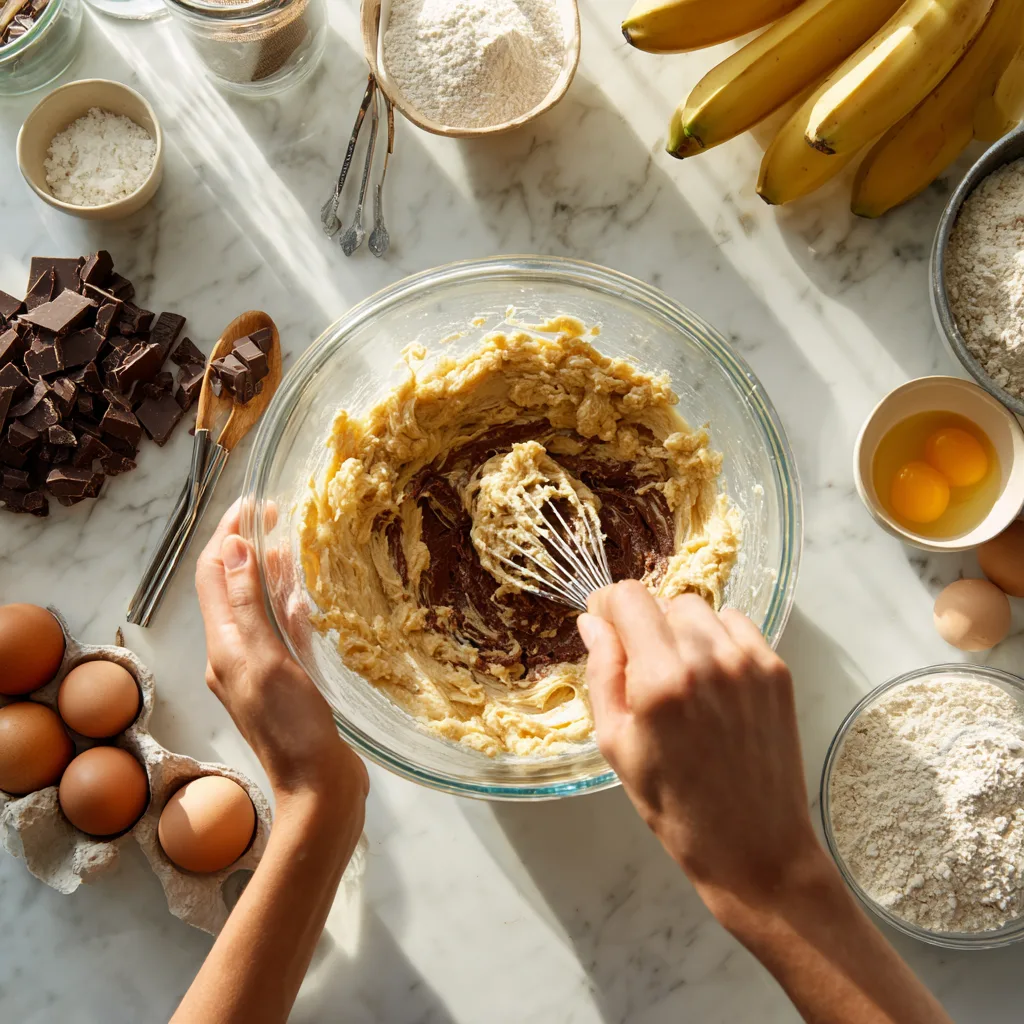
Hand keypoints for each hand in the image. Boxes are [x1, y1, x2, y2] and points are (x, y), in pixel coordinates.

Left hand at [195, 500, 368, 814]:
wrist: (318, 787)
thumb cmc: (293, 727)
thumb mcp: (266, 660)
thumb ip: (249, 606)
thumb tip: (234, 548)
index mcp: (224, 646)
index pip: (214, 575)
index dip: (227, 535)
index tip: (251, 502)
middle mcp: (235, 653)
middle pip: (233, 586)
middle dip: (247, 545)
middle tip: (274, 512)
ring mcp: (261, 668)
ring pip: (258, 606)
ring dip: (267, 572)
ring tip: (287, 540)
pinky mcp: (286, 681)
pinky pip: (281, 632)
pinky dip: (287, 606)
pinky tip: (303, 595)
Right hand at [578, 581, 822, 918]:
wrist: (756, 848)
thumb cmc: (675, 807)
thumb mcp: (616, 745)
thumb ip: (602, 675)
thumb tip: (593, 623)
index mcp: (661, 680)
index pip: (628, 598)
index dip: (608, 605)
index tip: (603, 625)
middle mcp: (709, 659)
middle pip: (663, 601)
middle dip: (644, 624)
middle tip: (640, 667)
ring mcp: (749, 662)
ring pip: (700, 612)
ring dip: (680, 631)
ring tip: (679, 677)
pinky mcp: (776, 671)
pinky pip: (736, 626)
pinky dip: (717, 640)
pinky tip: (710, 680)